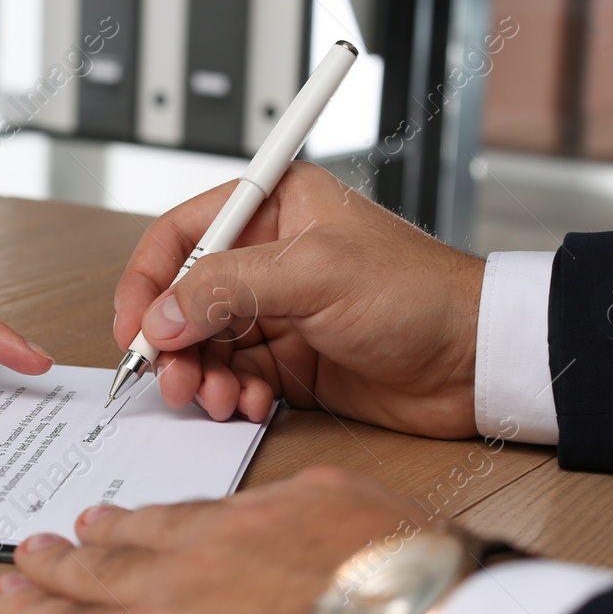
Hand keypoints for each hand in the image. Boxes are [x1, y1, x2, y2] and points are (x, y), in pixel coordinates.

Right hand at [115, 163, 482, 435]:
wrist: (477, 362)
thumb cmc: (420, 296)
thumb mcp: (315, 275)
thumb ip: (228, 288)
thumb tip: (162, 315)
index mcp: (277, 207)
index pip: (182, 233)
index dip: (148, 280)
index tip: (135, 328)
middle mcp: (270, 257)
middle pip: (185, 298)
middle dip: (173, 343)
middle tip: (173, 379)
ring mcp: (279, 312)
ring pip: (206, 345)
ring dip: (201, 377)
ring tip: (215, 399)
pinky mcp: (291, 361)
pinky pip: (236, 378)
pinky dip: (232, 396)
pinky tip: (250, 406)